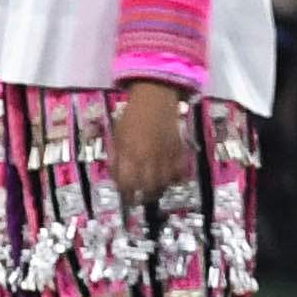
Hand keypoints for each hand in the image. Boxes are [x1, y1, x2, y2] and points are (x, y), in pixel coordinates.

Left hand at [110, 80, 187, 202]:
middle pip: (148, 188)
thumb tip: (119, 177)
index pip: (128, 184)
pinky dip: (175, 179)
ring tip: (154, 190)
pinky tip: (169, 178)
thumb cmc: (131, 116)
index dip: (126, 194)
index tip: (126, 196)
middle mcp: (149, 157)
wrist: (155, 98)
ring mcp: (166, 154)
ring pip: (165, 183)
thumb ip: (117, 158)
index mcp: (130, 153)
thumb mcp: (116, 137)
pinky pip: (180, 172)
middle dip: (143, 197)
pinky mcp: (179, 150)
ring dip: (159, 189)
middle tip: (140, 197)